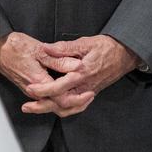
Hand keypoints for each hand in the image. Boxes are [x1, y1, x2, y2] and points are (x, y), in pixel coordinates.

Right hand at [0, 31, 92, 116]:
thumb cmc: (17, 46)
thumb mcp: (40, 50)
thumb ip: (59, 59)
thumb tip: (76, 66)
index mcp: (39, 81)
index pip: (61, 99)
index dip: (77, 98)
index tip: (89, 91)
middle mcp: (35, 90)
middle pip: (58, 107)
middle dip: (76, 104)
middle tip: (90, 95)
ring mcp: (32, 91)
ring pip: (53, 105)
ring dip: (69, 103)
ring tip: (84, 96)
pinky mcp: (31, 88)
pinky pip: (48, 100)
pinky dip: (60, 99)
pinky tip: (69, 91)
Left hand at [24, 35, 139, 109]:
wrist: (125, 54)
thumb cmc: (106, 47)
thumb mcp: (85, 42)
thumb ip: (64, 47)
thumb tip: (45, 48)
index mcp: (81, 73)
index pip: (59, 87)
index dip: (43, 90)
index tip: (30, 88)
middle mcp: (84, 86)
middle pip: (60, 103)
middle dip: (42, 106)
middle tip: (27, 106)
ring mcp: (88, 91)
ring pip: (68, 107)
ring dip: (51, 109)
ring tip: (36, 108)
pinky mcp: (91, 93)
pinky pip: (76, 107)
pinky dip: (66, 110)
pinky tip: (56, 107)